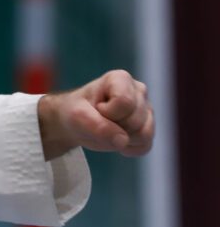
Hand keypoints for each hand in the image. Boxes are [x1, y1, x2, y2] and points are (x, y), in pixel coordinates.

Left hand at [38, 69, 153, 159]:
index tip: (96, 108)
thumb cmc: (76, 111)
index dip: (107, 113)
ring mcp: (147, 109)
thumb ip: (97, 126)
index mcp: (121, 78)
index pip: (124, 102)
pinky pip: (145, 146)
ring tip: (108, 128)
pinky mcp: (149, 127)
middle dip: (114, 127)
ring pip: (144, 134)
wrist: (77, 122)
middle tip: (100, 119)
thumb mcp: (77, 116)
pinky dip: (128, 148)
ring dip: (121, 139)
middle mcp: (138, 90)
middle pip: (134, 120)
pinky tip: (116, 138)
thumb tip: (123, 140)